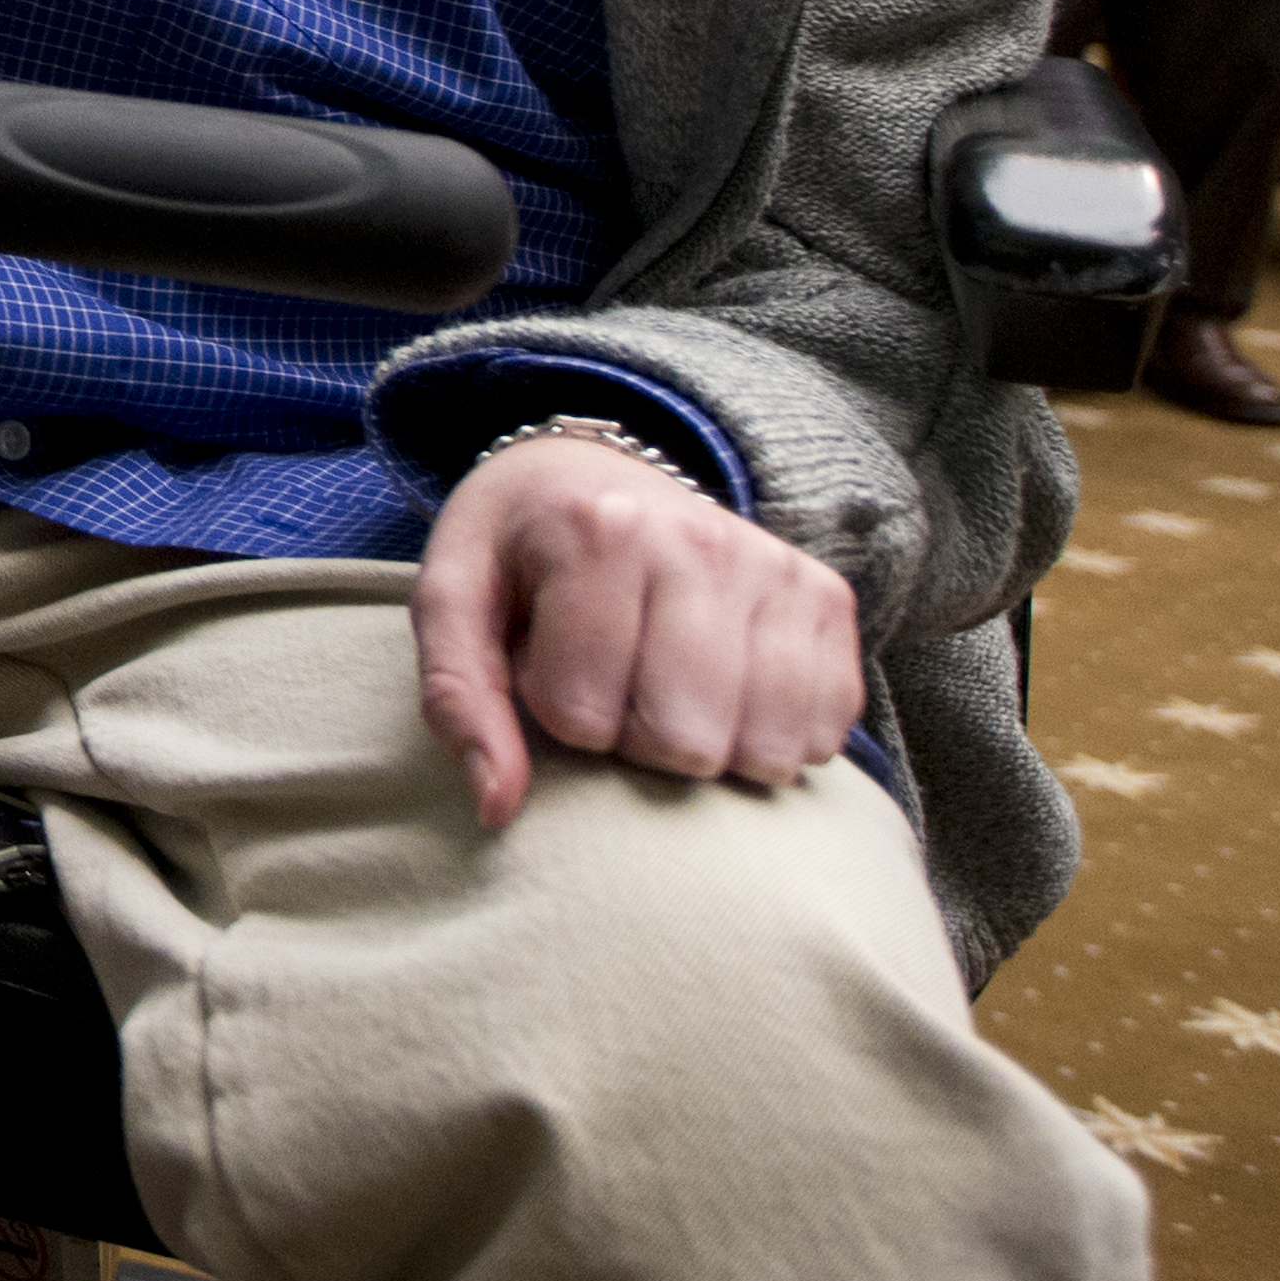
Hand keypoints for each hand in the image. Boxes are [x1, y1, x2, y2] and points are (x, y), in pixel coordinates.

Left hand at [410, 437, 864, 826]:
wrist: (591, 472)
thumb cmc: (516, 553)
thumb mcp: (453, 603)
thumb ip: (458, 701)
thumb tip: (500, 808)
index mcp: (598, 532)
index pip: (583, 718)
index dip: (555, 712)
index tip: (550, 658)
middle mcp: (701, 542)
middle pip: (684, 743)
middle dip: (635, 739)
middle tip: (614, 680)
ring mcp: (775, 567)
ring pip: (763, 749)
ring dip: (709, 746)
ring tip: (667, 685)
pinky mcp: (826, 597)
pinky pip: (825, 729)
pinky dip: (774, 736)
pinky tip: (729, 692)